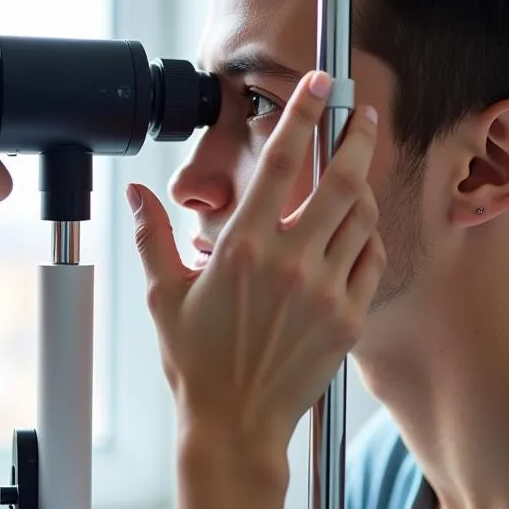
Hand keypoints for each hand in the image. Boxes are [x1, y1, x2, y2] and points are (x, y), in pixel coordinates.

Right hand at [128, 70, 385, 464]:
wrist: (235, 422)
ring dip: (362, 185)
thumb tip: (137, 193)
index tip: (317, 86)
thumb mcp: (162, 294)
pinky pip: (371, 260)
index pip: (278, 164)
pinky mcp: (348, 318)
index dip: (300, 116)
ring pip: (361, 218)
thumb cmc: (196, 360)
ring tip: (354, 170)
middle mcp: (290, 264)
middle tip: (360, 112)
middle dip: (355, 136)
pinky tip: (355, 227)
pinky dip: (367, 235)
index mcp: (242, 249)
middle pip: (339, 180)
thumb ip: (151, 235)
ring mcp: (325, 292)